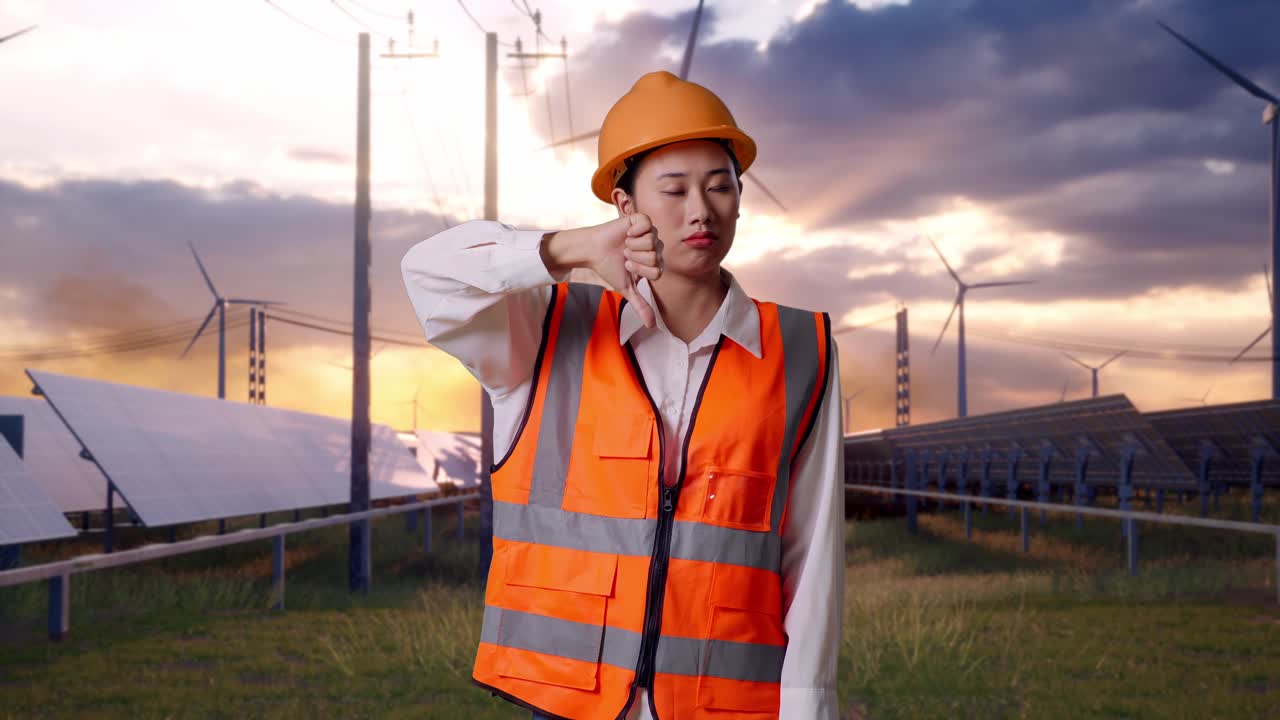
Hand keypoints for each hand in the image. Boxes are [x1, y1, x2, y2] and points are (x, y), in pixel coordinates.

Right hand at [590, 213, 663, 327]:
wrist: (593, 250)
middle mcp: (655, 247)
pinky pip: (646, 225)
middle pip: (654, 257)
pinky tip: (627, 233)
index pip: (657, 271)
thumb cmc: (610, 267)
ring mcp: (649, 232)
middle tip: (625, 254)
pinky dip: (633, 230)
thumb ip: (640, 305)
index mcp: (655, 262)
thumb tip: (651, 326)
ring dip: (632, 245)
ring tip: (624, 244)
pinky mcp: (641, 220)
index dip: (639, 270)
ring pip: (651, 242)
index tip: (628, 266)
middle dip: (635, 258)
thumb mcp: (627, 288)